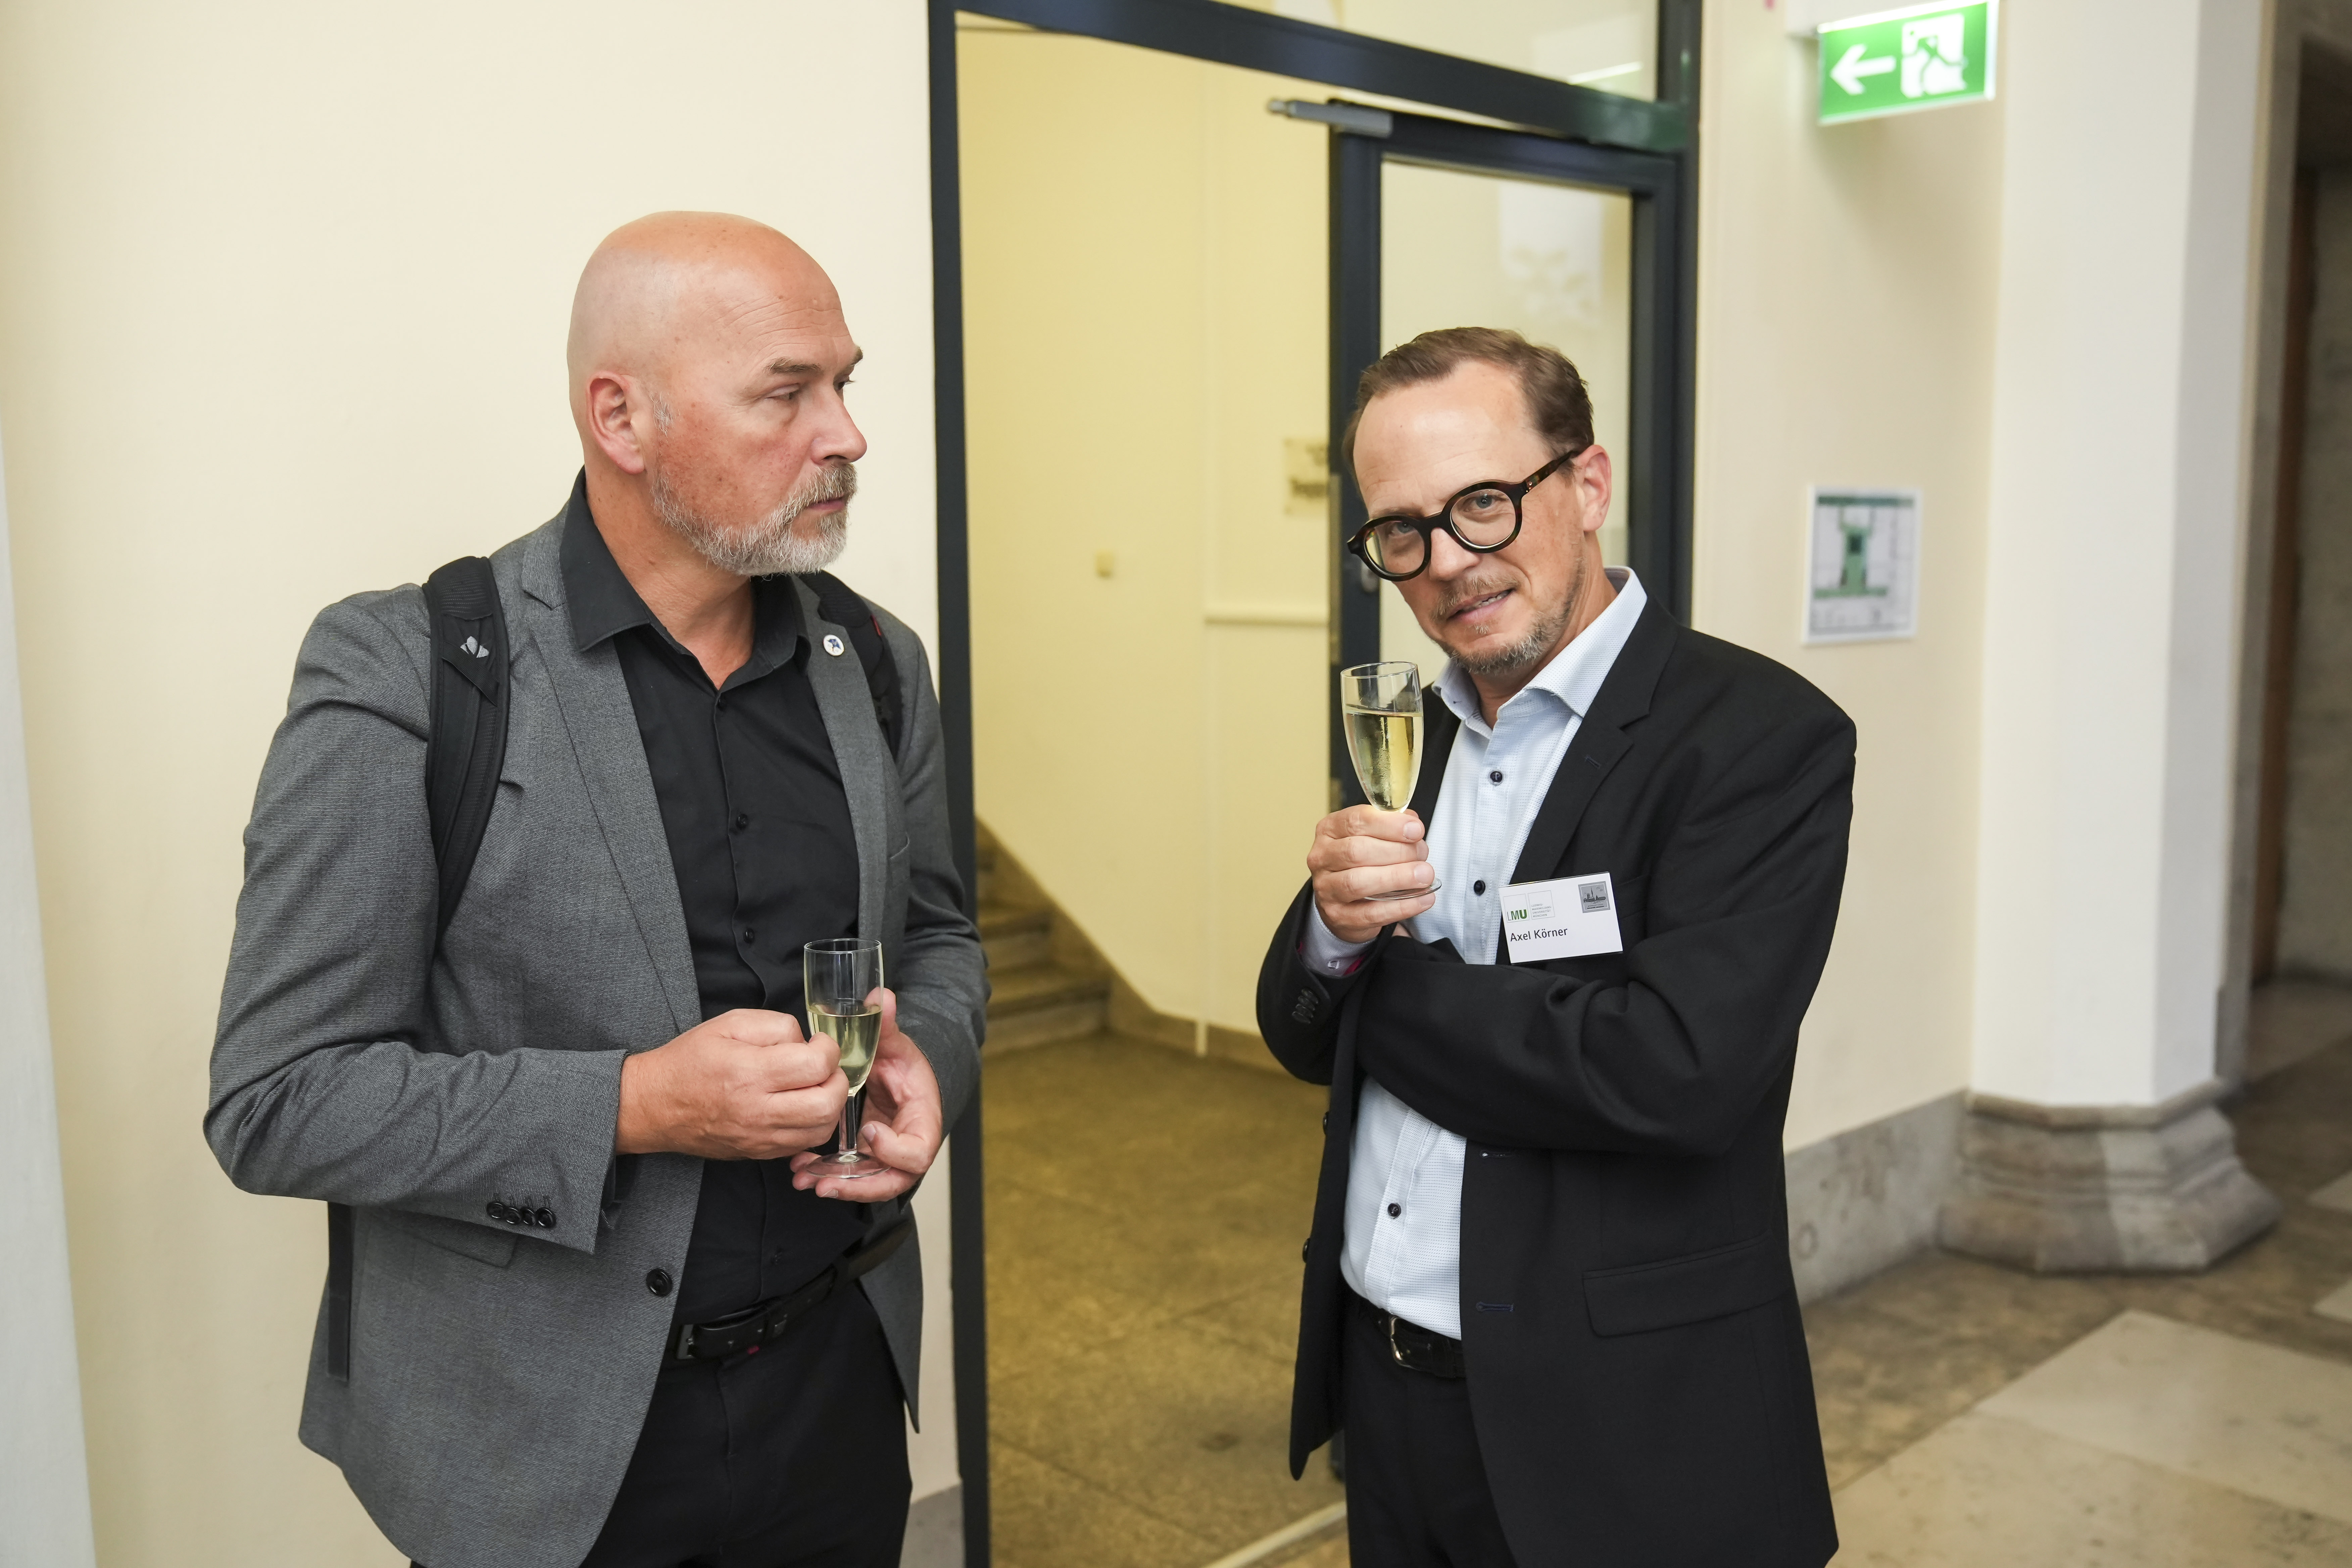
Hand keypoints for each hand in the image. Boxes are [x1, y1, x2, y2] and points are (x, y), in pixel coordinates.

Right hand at [615, 1008, 844, 1159]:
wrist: (654, 1105)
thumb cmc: (690, 1060)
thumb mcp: (729, 1023)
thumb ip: (776, 1026)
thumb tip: (806, 1042)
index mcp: (749, 1073)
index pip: (814, 1065)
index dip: (828, 1049)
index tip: (819, 1044)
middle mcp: (757, 1111)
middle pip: (826, 1104)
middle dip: (837, 1080)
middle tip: (825, 1067)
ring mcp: (759, 1138)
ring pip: (821, 1130)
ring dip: (830, 1105)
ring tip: (815, 1086)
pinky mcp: (758, 1153)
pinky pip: (803, 1144)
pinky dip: (813, 1125)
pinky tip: (802, 1106)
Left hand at [792, 988, 942, 1201]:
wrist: (899, 1077)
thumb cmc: (902, 1064)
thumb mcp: (894, 1045)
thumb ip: (886, 1026)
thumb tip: (880, 997)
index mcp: (921, 1120)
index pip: (918, 1151)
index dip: (895, 1150)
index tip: (869, 1132)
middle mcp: (907, 1145)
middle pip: (892, 1180)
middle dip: (858, 1184)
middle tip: (826, 1182)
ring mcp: (886, 1156)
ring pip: (868, 1183)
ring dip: (837, 1184)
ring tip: (803, 1179)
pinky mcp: (867, 1159)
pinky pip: (851, 1175)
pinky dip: (827, 1176)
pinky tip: (800, 1170)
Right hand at [1310, 806, 1436, 943]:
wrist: (1344, 899)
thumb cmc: (1362, 861)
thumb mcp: (1373, 835)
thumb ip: (1392, 826)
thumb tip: (1413, 825)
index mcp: (1329, 830)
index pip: (1355, 821)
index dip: (1389, 824)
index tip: (1416, 830)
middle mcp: (1322, 858)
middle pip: (1357, 851)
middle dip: (1397, 851)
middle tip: (1422, 854)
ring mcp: (1326, 889)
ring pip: (1358, 882)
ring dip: (1398, 877)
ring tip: (1425, 875)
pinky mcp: (1338, 917)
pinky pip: (1371, 913)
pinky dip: (1401, 906)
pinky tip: (1424, 898)